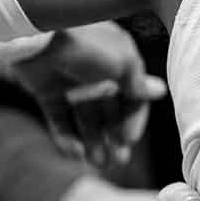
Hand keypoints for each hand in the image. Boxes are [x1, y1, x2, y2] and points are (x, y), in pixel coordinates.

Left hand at [11, 21, 165, 169]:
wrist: (39, 38)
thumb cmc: (87, 47)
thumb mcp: (122, 63)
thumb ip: (138, 82)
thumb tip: (160, 91)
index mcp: (118, 64)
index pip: (132, 98)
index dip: (133, 120)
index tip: (129, 140)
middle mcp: (97, 75)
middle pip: (110, 112)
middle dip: (115, 137)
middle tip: (118, 161)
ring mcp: (71, 85)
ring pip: (86, 119)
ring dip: (93, 142)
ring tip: (97, 162)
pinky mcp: (47, 92)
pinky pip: (60, 119)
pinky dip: (66, 137)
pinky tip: (74, 153)